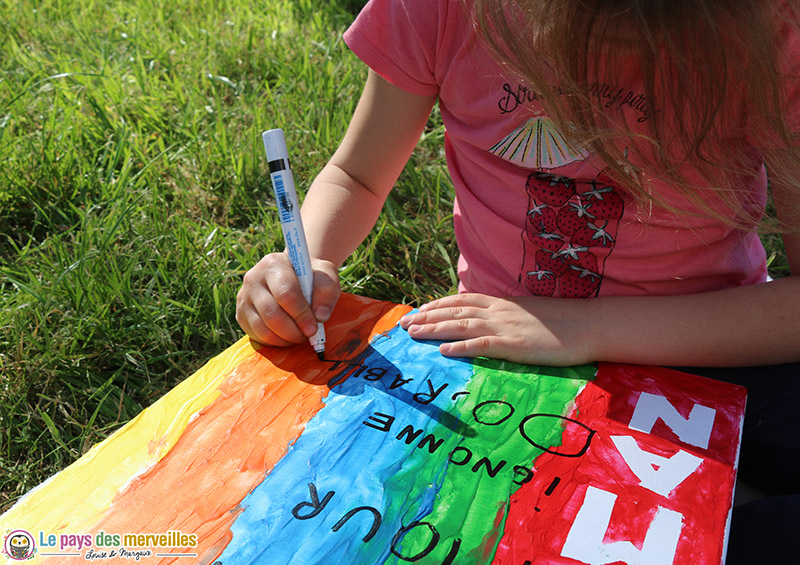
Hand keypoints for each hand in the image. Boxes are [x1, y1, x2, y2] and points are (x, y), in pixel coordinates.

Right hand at [236, 252, 339, 345]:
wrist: (294, 277)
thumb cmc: (311, 277)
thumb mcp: (326, 275)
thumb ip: (327, 291)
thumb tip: (320, 316)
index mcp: (273, 264)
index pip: (286, 293)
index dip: (301, 314)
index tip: (314, 328)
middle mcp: (253, 279)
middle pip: (271, 313)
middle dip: (293, 331)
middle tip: (308, 335)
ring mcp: (244, 298)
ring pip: (263, 329)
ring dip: (285, 339)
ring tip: (299, 335)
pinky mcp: (242, 315)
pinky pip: (257, 336)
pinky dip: (276, 342)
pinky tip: (288, 336)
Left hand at [398, 293, 598, 365]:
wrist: (588, 324)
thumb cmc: (560, 322)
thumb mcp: (526, 312)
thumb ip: (504, 314)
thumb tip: (486, 320)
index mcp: (501, 302)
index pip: (460, 300)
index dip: (436, 305)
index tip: (417, 311)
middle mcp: (497, 311)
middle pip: (453, 311)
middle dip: (426, 317)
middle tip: (403, 324)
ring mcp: (505, 327)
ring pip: (461, 326)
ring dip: (434, 330)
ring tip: (413, 334)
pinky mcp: (514, 345)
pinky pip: (482, 345)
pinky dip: (460, 347)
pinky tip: (443, 351)